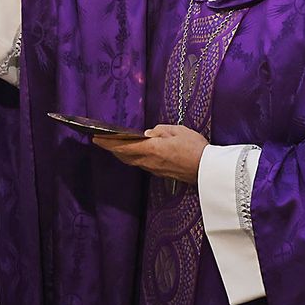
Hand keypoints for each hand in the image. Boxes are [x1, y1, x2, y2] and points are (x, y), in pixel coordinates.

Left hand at [92, 124, 206, 184]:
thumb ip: (160, 131)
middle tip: (102, 140)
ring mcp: (155, 169)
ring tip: (116, 145)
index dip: (107, 142)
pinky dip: (135, 157)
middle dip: (112, 148)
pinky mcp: (161, 173)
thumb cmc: (195, 148)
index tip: (95, 138)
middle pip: (124, 155)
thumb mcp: (178, 131)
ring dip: (123, 153)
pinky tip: (137, 152)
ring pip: (133, 161)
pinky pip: (142, 164)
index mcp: (151, 149)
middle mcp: (149, 161)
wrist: (208, 171)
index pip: (122, 146)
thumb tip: (149, 133)